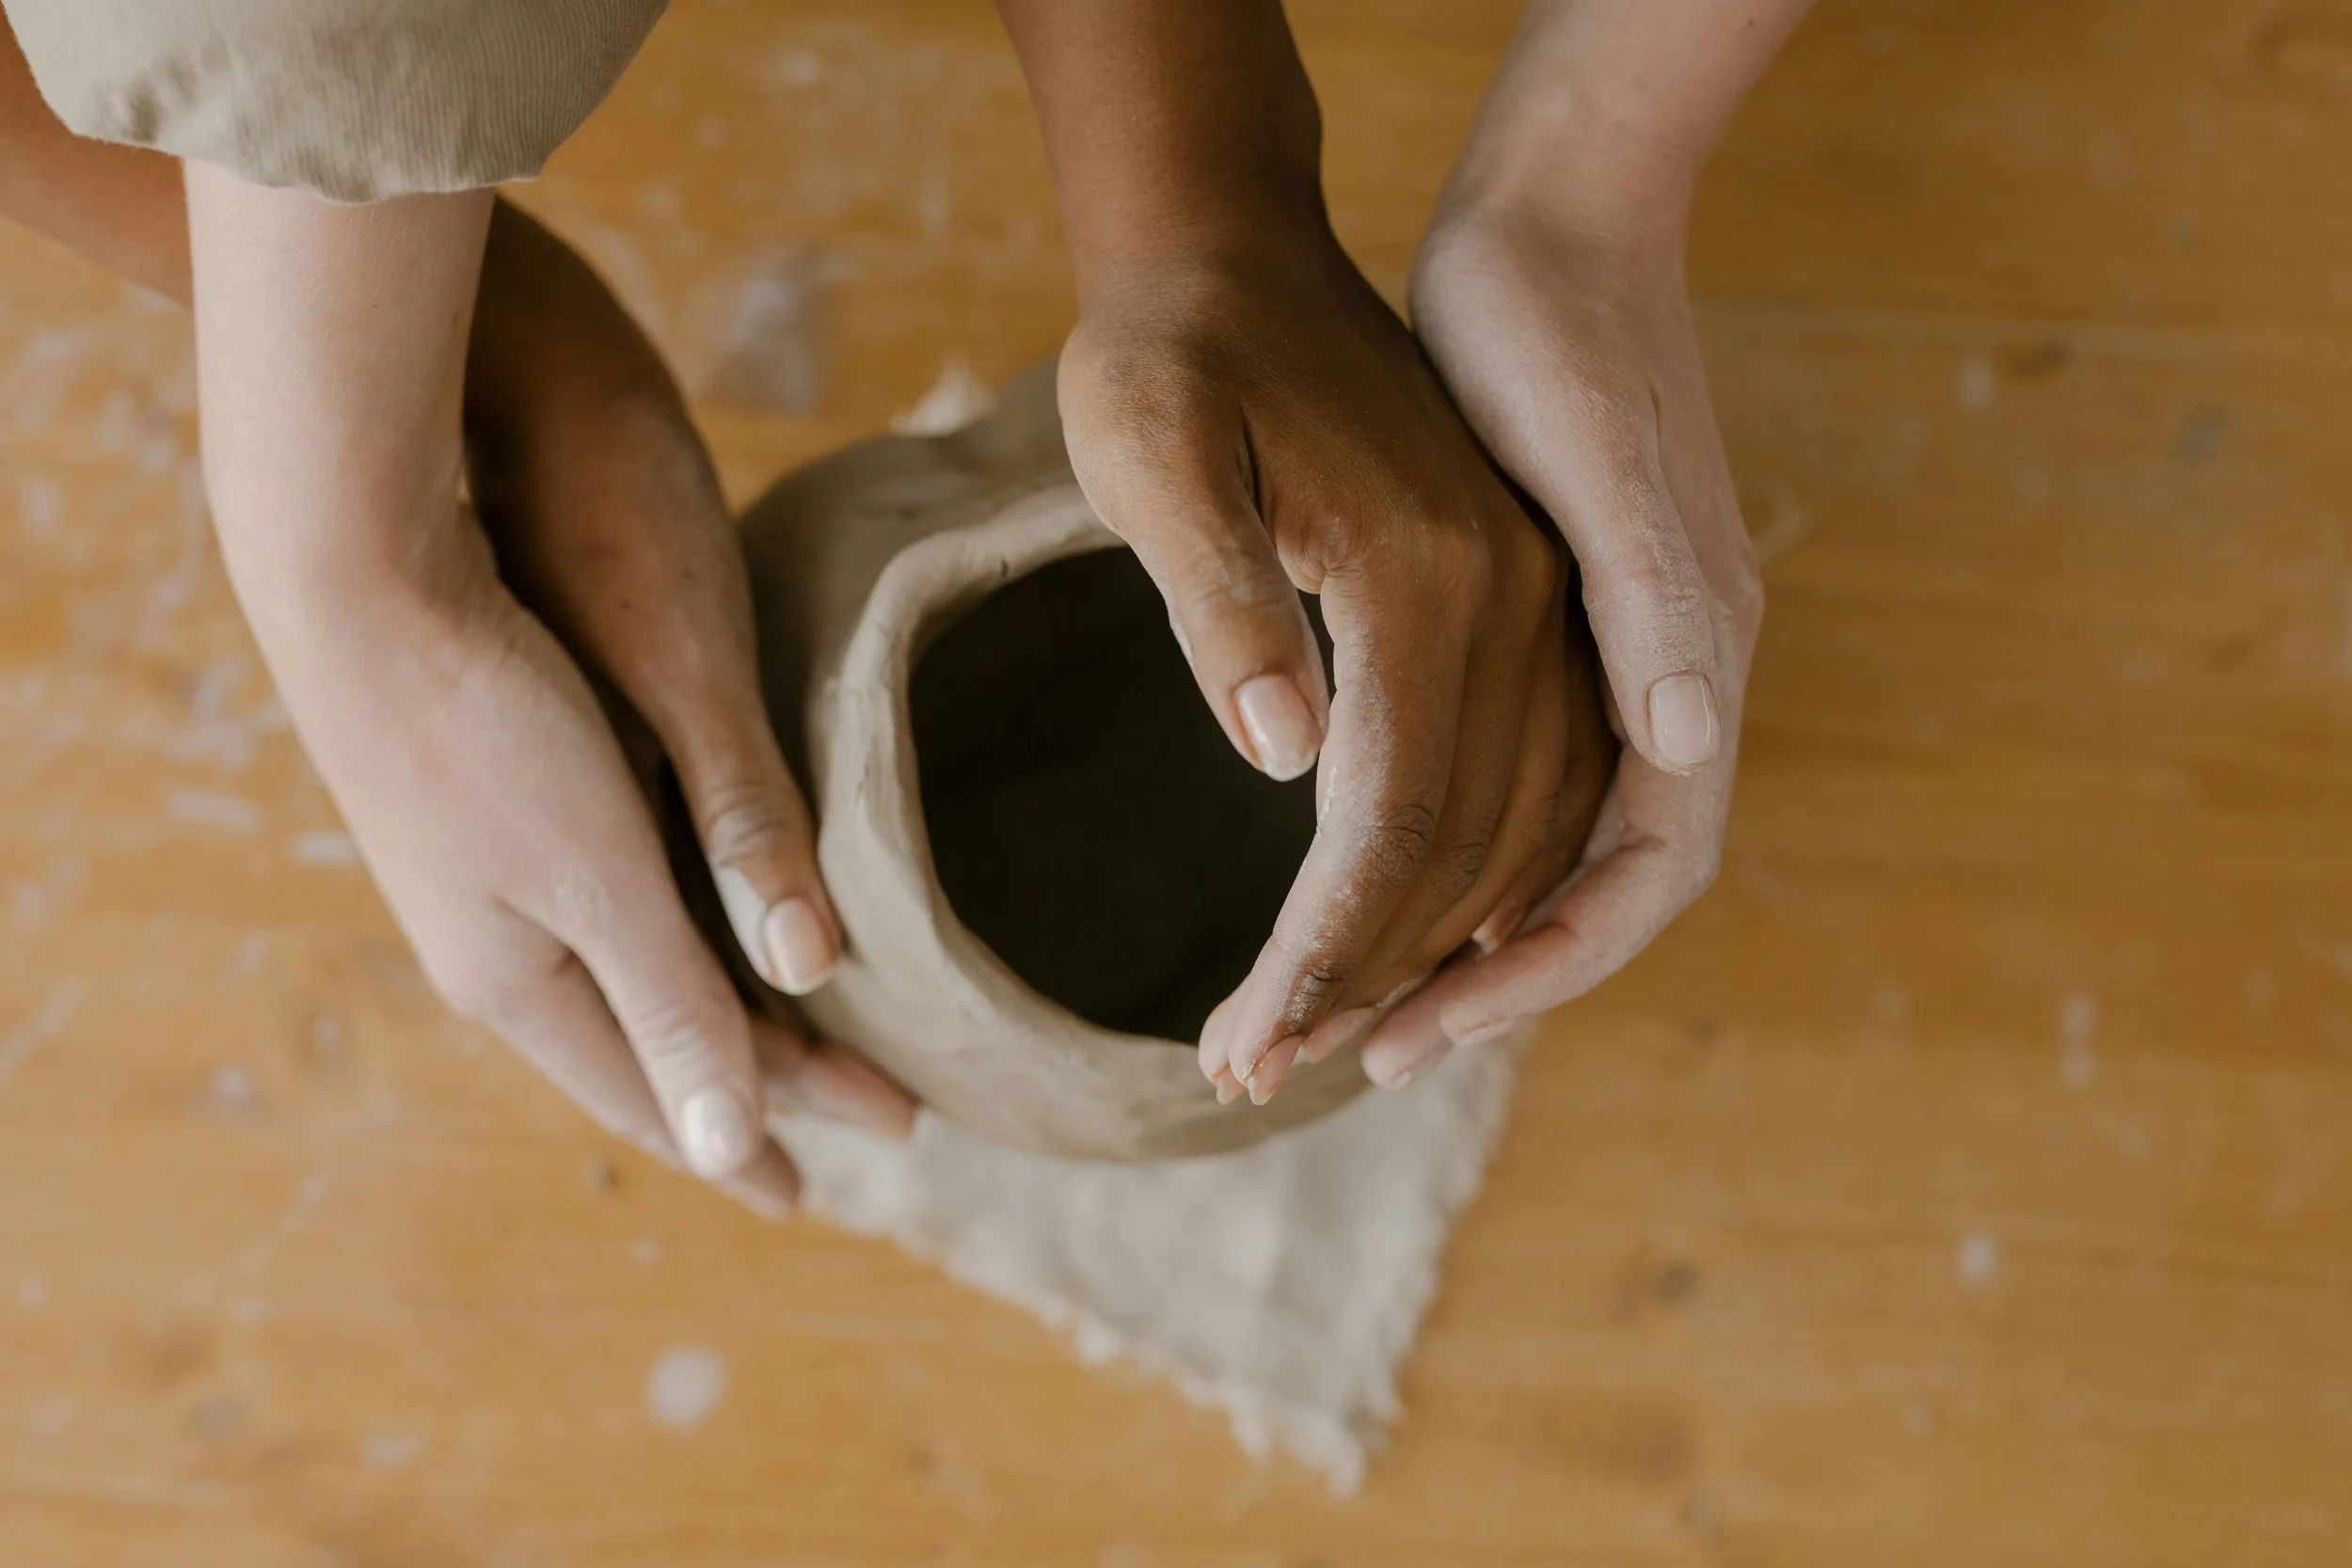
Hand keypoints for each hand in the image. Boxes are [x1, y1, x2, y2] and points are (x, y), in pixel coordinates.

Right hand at [186, 170, 907, 1218]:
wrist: (357, 571)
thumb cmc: (485, 721)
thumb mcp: (599, 875)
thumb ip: (671, 999)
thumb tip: (730, 1141)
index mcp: (520, 980)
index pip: (657, 1094)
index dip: (742, 1147)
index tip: (812, 1201)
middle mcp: (499, 945)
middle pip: (660, 1038)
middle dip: (763, 1083)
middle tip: (872, 1115)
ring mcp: (493, 876)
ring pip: (640, 973)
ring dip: (726, 1012)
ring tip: (800, 1042)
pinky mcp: (503, 802)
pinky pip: (621, 905)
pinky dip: (690, 936)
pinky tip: (709, 926)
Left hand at [1358, 201, 1763, 1085]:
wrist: (1551, 219)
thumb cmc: (1553, 321)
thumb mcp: (1596, 449)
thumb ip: (1650, 594)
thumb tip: (1682, 740)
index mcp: (1683, 653)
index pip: (1631, 874)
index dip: (1526, 967)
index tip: (1401, 1027)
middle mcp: (1669, 679)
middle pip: (1587, 888)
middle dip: (1467, 983)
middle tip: (1336, 1052)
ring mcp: (1619, 661)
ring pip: (1550, 853)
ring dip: (1453, 938)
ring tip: (1340, 1007)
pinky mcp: (1562, 634)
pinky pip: (1522, 790)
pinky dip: (1455, 860)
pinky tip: (1377, 889)